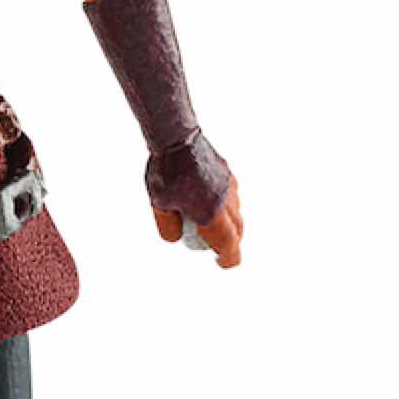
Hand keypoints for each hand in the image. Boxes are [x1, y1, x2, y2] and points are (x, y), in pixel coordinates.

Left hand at [145, 133, 240, 269]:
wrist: (177, 137)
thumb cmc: (166, 172)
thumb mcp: (159, 205)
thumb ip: (168, 226)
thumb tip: (175, 238)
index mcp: (212, 216)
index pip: (230, 246)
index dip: (228, 259)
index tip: (221, 262)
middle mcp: (226, 203)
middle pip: (238, 232)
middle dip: (231, 243)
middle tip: (217, 248)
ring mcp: (230, 187)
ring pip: (238, 213)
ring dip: (229, 224)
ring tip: (212, 224)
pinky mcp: (228, 173)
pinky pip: (232, 196)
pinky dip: (226, 205)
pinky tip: (210, 199)